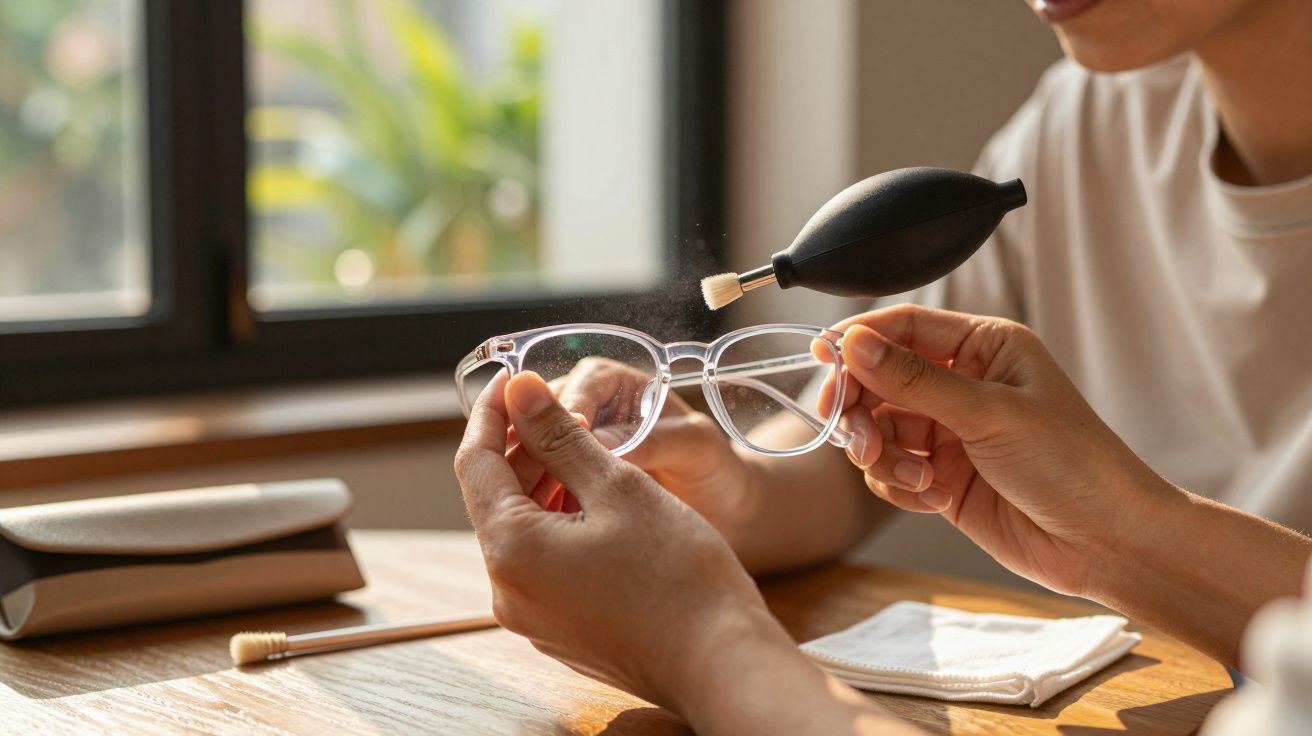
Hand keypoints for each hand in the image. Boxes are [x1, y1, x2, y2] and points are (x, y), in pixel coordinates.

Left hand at [453, 370, 789, 708]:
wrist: (721, 663)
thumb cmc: (679, 574)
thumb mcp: (619, 486)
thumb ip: (562, 435)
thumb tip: (519, 391)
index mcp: (511, 551)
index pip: (476, 463)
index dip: (493, 413)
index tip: (513, 378)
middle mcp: (507, 591)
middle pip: (496, 498)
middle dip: (524, 448)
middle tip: (561, 407)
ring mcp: (532, 616)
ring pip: (523, 530)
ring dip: (545, 484)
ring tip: (589, 450)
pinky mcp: (560, 629)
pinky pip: (544, 562)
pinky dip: (560, 522)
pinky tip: (599, 502)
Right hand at [546, 357, 759, 547]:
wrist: (724, 513)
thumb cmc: (717, 469)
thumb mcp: (695, 448)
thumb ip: (653, 440)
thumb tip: (600, 443)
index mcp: (620, 383)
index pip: (580, 385)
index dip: (565, 414)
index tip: (563, 446)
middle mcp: (590, 408)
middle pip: (543, 415)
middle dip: (534, 444)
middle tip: (531, 479)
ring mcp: (575, 447)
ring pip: (534, 451)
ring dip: (530, 475)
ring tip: (534, 507)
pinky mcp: (569, 482)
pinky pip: (542, 485)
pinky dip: (539, 502)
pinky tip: (542, 526)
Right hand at [820, 304, 1168, 595]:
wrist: (1106, 542)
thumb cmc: (1074, 465)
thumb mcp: (990, 412)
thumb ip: (915, 379)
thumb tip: (855, 344)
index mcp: (985, 347)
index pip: (904, 327)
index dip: (859, 340)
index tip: (823, 358)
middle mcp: (962, 384)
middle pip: (878, 379)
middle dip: (862, 408)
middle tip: (856, 432)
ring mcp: (949, 433)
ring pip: (878, 428)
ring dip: (882, 454)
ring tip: (913, 476)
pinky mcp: (940, 477)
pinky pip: (889, 471)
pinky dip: (898, 486)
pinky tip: (933, 497)